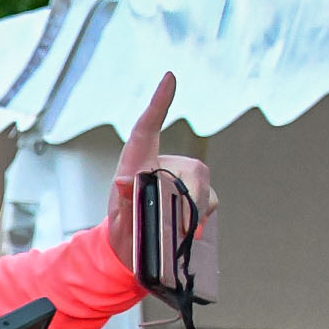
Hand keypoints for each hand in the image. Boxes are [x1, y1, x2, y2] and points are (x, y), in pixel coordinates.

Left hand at [99, 71, 219, 260]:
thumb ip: (123, 201)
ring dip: (194, 210)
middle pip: (192, 167)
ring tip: (173, 230)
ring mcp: (184, 179)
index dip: (160, 101)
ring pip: (203, 185)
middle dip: (192, 193)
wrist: (133, 252)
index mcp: (137, 163)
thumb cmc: (123, 230)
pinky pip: (210, 201)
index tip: (170, 76)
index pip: (148, 127)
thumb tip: (125, 181)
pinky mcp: (199, 195)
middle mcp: (164, 165)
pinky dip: (201, 217)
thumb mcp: (118, 220)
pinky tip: (187, 230)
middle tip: (179, 222)